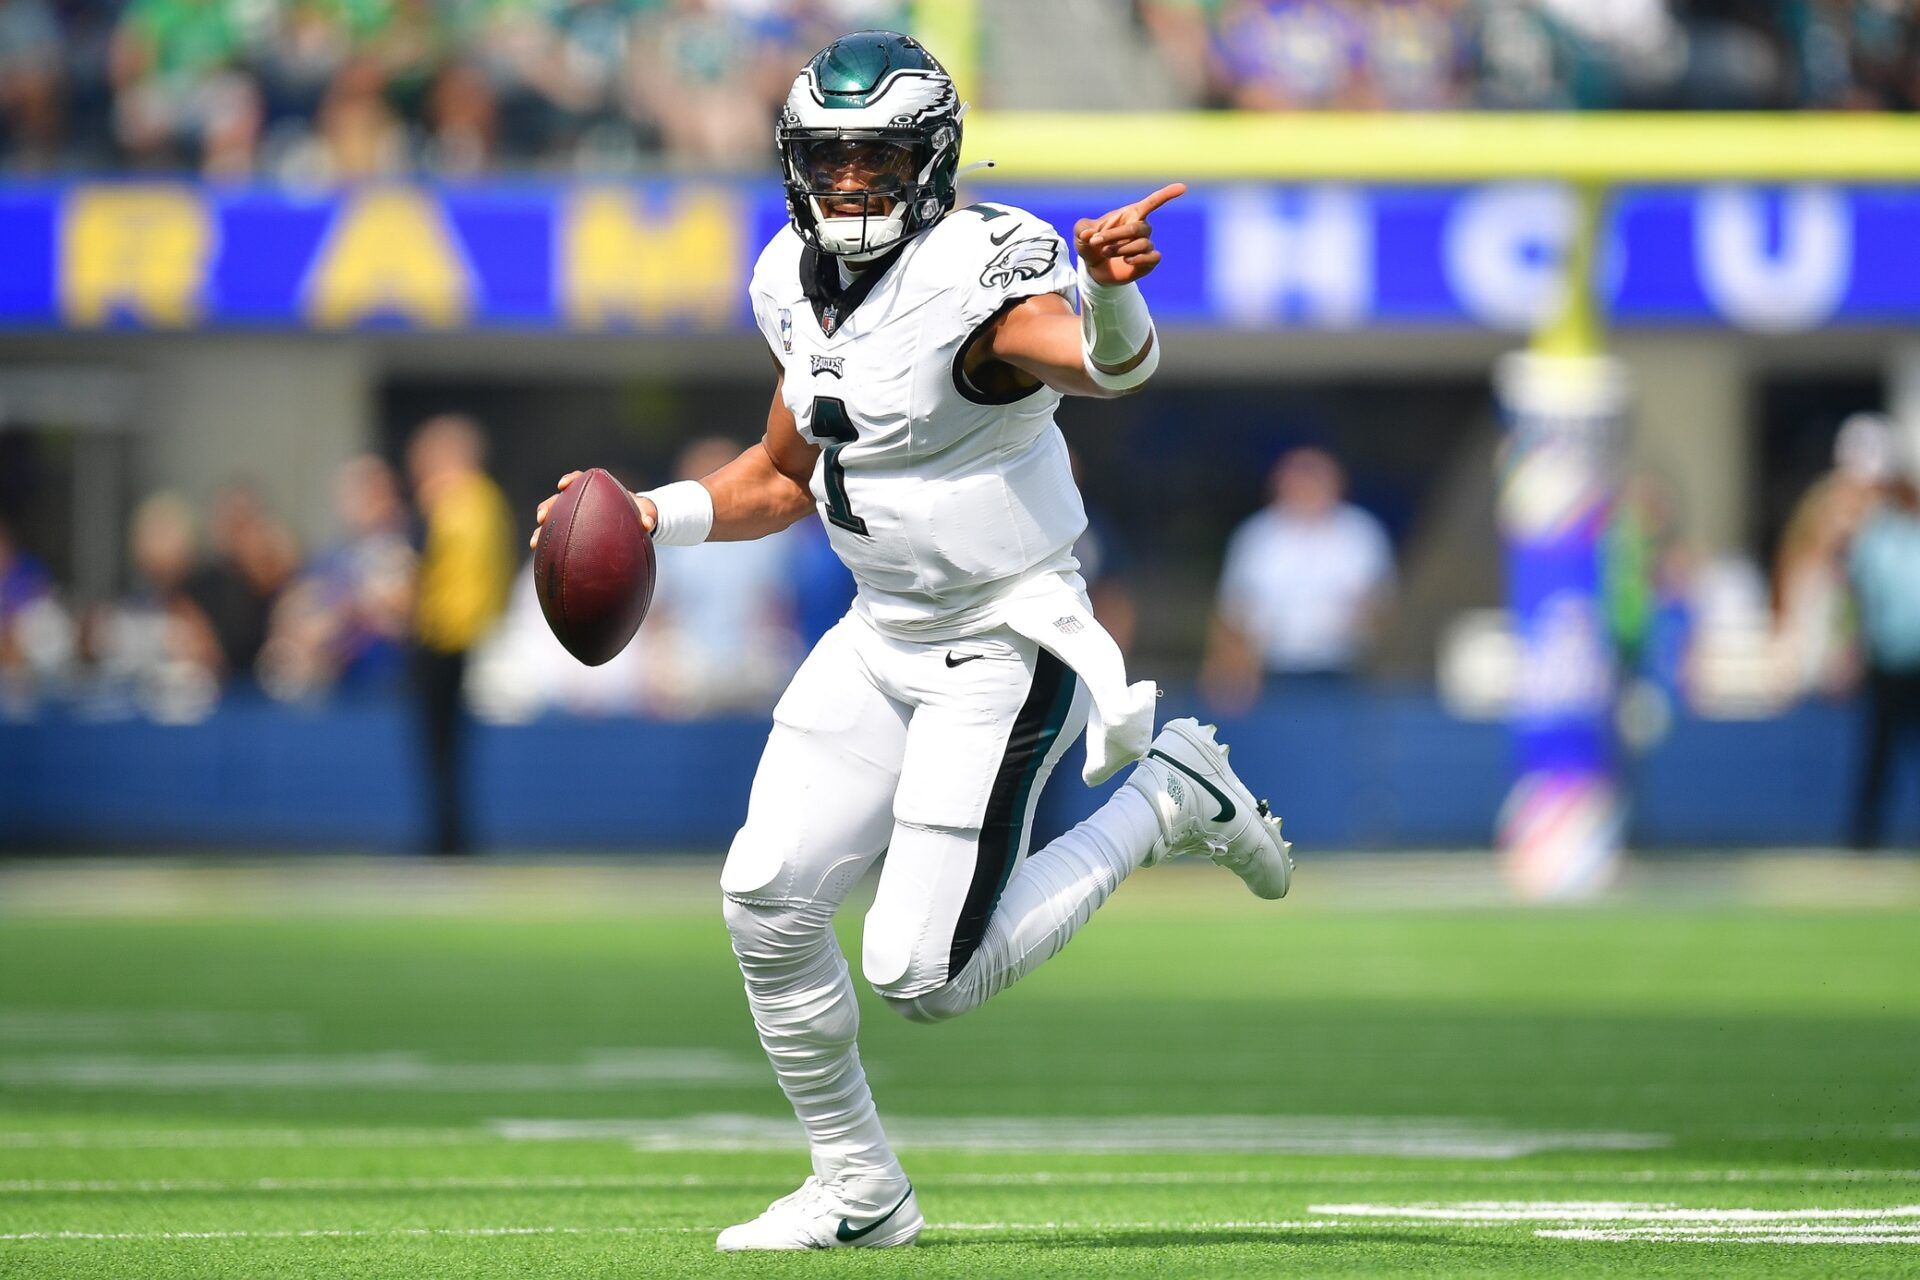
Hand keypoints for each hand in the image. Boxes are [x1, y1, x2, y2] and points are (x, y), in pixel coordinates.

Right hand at [530, 471, 655, 548]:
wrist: (635, 524)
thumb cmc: (639, 513)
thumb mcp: (646, 512)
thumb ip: (648, 515)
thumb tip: (647, 524)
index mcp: (596, 489)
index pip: (580, 480)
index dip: (570, 480)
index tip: (563, 485)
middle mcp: (580, 501)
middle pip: (558, 500)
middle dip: (547, 507)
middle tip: (542, 517)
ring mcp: (573, 517)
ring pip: (553, 522)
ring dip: (542, 531)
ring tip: (534, 543)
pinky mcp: (572, 533)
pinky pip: (558, 539)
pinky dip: (551, 548)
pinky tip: (544, 561)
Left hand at [1073, 182, 1185, 286]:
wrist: (1093, 268)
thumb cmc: (1090, 244)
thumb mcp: (1081, 233)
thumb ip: (1082, 229)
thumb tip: (1090, 235)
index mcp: (1131, 214)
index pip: (1153, 202)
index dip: (1167, 194)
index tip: (1183, 187)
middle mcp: (1142, 228)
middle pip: (1138, 228)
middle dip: (1115, 235)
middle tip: (1096, 242)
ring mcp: (1146, 245)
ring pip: (1142, 244)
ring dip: (1120, 248)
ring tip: (1106, 252)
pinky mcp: (1148, 262)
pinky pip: (1153, 257)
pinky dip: (1139, 259)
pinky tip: (1126, 260)